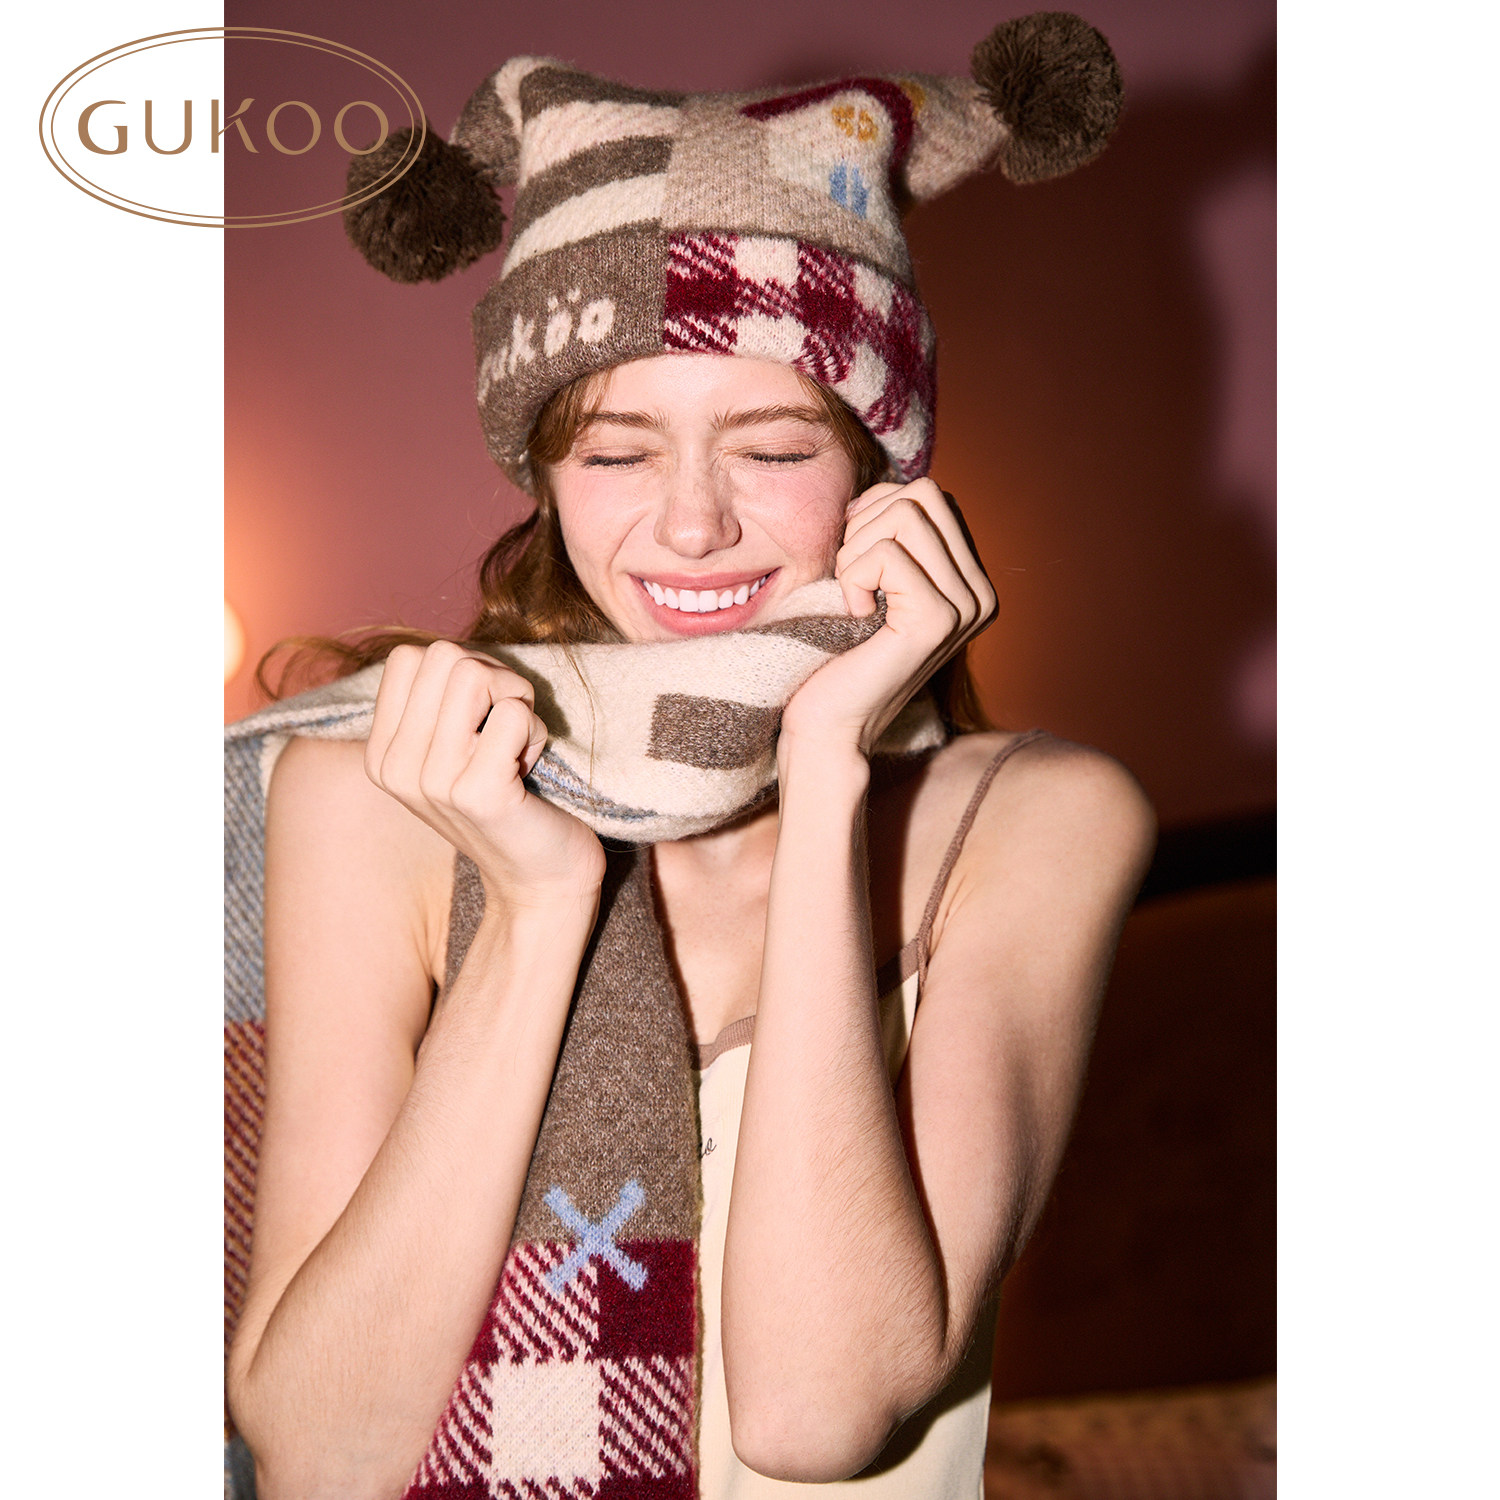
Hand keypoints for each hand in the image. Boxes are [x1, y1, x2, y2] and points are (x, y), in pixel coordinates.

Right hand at [365, 642, 605, 909]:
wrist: (540, 879)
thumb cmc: (507, 798)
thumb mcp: (453, 750)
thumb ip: (439, 702)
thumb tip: (451, 654)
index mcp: (381, 754)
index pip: (410, 657)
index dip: (461, 671)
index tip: (479, 718)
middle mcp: (395, 767)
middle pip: (444, 656)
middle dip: (493, 678)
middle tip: (508, 729)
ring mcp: (432, 782)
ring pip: (476, 675)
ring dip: (517, 701)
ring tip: (517, 748)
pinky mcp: (477, 793)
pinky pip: (513, 713)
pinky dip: (536, 732)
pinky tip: (529, 772)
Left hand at [780, 479, 996, 756]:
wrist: (826, 723)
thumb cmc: (835, 651)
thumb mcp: (871, 578)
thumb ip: (894, 533)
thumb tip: (889, 483)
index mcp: (970, 578)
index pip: (928, 494)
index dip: (874, 512)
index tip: (853, 562)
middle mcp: (982, 591)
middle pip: (923, 493)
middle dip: (866, 525)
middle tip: (850, 579)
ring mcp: (968, 606)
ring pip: (905, 514)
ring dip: (856, 552)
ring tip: (852, 598)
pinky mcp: (939, 620)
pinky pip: (887, 553)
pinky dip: (852, 577)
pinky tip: (854, 615)